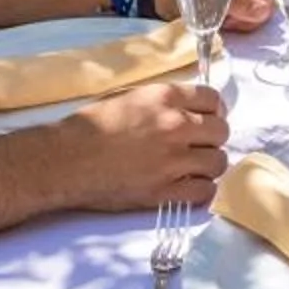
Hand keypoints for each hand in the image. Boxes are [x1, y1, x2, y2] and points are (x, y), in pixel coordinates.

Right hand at [46, 79, 230, 210]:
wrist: (66, 160)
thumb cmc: (90, 126)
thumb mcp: (130, 96)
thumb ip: (164, 100)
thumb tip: (192, 109)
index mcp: (165, 97)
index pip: (213, 99)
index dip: (213, 110)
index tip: (206, 118)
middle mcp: (175, 125)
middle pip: (221, 130)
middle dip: (213, 137)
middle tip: (199, 145)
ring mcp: (172, 160)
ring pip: (218, 162)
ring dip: (209, 164)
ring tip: (194, 167)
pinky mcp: (164, 191)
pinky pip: (204, 191)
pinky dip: (201, 189)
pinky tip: (188, 186)